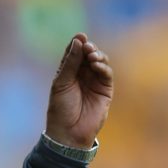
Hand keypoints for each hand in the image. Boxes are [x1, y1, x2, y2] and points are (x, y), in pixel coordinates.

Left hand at [46, 33, 113, 148]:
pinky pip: (106, 74)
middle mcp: (82, 76)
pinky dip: (103, 67)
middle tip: (87, 46)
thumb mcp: (61, 83)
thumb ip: (70, 63)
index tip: (80, 36)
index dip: (77, 45)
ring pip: (100, 63)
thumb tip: (78, 41)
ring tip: (92, 55)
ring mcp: (94, 82)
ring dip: (97, 56)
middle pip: (88, 55)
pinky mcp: (105, 90)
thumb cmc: (60, 108)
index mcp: (67, 73)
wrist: (68, 132)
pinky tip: (96, 65)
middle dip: (89, 49)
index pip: (74, 54)